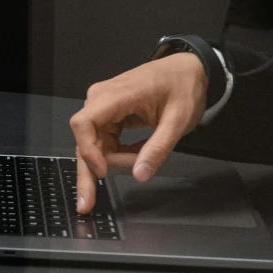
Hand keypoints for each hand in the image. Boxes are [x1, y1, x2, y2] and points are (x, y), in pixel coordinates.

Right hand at [69, 51, 206, 214]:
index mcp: (116, 95)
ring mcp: (104, 107)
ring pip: (95, 145)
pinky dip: (119, 155)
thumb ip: (158, 148)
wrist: (188, 69)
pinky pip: (105, 141)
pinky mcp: (109, 114)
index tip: (102, 172)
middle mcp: (102, 99)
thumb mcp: (178, 120)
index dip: (88, 150)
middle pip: (85, 140)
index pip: (84, 123)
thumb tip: (141, 174)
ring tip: (141, 163)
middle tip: (86, 203)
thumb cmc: (183, 87)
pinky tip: (137, 156)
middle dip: (88, 172)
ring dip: (114, 162)